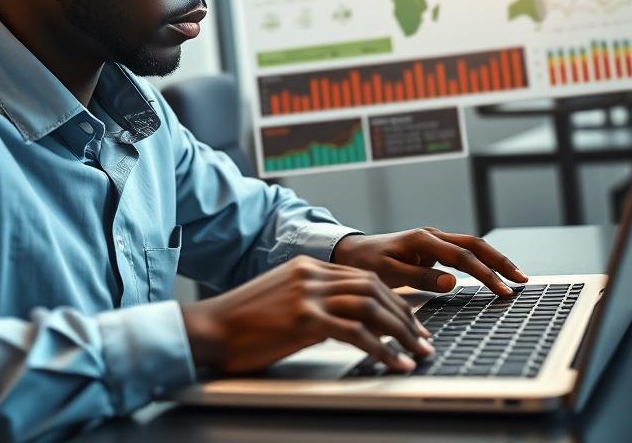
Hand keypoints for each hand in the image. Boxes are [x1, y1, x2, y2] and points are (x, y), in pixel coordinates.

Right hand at [180, 255, 433, 373]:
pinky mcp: (303, 318)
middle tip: (423, 340)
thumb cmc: (240, 325)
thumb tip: (346, 324)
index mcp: (307, 267)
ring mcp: (307, 294)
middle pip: (374, 288)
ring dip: (402, 332)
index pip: (364, 277)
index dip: (394, 300)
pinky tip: (395, 363)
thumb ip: (314, 304)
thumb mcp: (282, 303)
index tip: (411, 323)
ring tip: (417, 353)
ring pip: (371, 306)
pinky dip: (382, 350)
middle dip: (406, 316)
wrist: (207, 328)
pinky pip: (355, 333)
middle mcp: (311, 274)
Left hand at [331, 228, 527, 296]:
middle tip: (522, 280)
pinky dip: (481, 262)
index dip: (485, 274)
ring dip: (494, 261)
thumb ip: (419, 277)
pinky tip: (493, 274)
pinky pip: (463, 253)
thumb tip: (452, 282)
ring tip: (515, 277)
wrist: (351, 252)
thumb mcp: (387, 273)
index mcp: (422, 239)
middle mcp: (431, 236)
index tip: (502, 290)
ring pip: (472, 247)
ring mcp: (433, 241)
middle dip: (500, 262)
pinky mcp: (433, 249)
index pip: (462, 256)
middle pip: (475, 245)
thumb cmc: (366, 263)